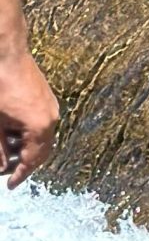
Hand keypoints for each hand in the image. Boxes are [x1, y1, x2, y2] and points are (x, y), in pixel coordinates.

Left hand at [0, 43, 58, 188]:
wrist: (7, 55)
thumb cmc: (0, 88)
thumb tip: (1, 166)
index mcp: (40, 127)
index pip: (32, 160)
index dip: (20, 175)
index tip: (10, 185)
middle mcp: (51, 118)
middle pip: (43, 151)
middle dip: (26, 164)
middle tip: (9, 172)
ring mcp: (52, 107)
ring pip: (43, 138)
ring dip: (28, 148)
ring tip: (8, 152)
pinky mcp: (47, 98)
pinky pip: (43, 124)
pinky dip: (30, 134)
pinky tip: (13, 134)